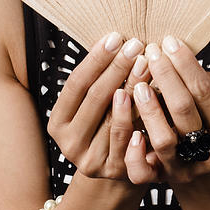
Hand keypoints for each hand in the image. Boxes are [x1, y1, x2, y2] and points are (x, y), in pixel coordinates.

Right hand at [47, 31, 152, 180]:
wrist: (119, 168)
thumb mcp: (95, 104)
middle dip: (117, 68)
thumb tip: (115, 38)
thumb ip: (99, 78)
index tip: (115, 37)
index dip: (96, 59)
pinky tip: (151, 98)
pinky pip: (130, 142)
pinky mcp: (115, 172)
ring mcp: (92, 161)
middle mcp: (70, 144)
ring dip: (132, 88)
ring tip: (147, 64)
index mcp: (58, 123)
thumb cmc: (107, 123)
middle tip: (136, 45)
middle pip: (96, 98)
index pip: (77, 84)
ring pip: (114, 119)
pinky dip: (140, 119)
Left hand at [124, 36, 209, 184]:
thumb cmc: (202, 123)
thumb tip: (176, 49)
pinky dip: (135, 153)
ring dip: (149, 109)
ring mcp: (183, 169)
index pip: (204, 91)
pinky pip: (142, 173)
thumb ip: (199, 82)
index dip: (186, 64)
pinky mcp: (158, 181)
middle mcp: (207, 153)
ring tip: (138, 85)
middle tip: (151, 52)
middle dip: (166, 78)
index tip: (169, 41)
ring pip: (163, 140)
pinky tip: (131, 132)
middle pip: (184, 110)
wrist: (198, 170)